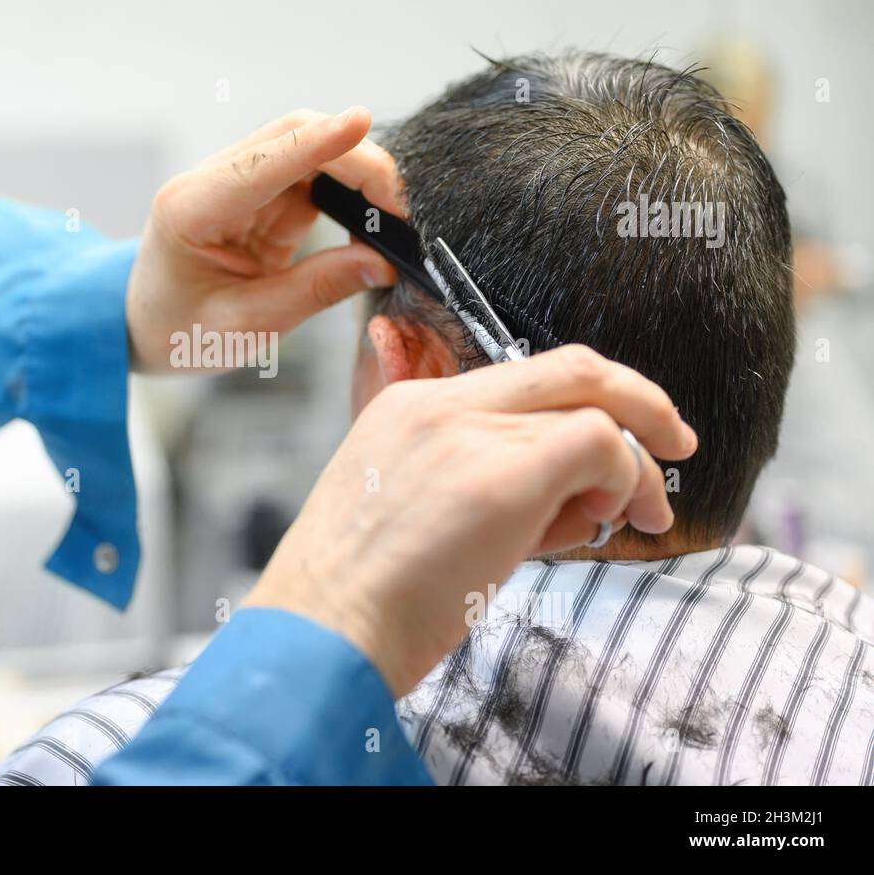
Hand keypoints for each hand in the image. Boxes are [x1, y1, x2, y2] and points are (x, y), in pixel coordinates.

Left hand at [127, 107, 399, 371]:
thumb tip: (380, 262)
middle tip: (401, 208)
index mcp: (191, 210)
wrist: (145, 327)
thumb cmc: (181, 331)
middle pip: (292, 135)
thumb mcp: (246, 327)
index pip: (262, 163)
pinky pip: (314, 175)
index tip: (360, 123)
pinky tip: (373, 216)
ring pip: (309, 147)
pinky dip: (349, 189)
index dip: (316, 142)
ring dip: (357, 171)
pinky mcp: (261, 194)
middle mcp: (211, 182)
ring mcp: (237, 182)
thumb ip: (314, 291)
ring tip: (394, 215)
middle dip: (355, 158)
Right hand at [243, 345, 699, 697]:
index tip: (615, 437)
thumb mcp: (401, 510)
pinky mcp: (503, 475)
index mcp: (408, 408)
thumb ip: (470, 482)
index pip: (521, 377)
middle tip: (674, 442)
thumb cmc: (358, 599)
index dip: (584, 400)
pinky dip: (623, 478)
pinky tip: (609, 520)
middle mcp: (439, 405)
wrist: (322, 632)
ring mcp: (469, 433)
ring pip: (594, 412)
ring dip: (632, 467)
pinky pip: (598, 444)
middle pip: (569, 366)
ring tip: (629, 518)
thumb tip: (561, 494)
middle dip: (640, 400)